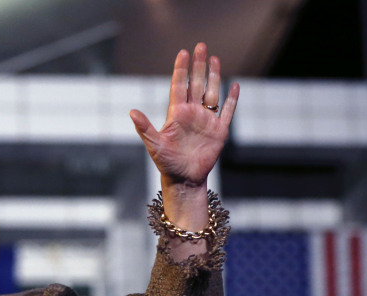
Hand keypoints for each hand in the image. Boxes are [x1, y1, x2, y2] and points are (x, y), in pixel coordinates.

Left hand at [129, 42, 238, 188]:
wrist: (183, 179)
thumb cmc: (166, 163)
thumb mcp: (154, 145)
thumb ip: (145, 127)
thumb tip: (132, 112)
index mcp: (177, 114)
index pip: (179, 86)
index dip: (181, 69)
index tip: (183, 52)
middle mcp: (192, 113)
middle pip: (196, 84)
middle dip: (198, 65)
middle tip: (201, 46)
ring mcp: (206, 120)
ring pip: (212, 93)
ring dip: (214, 76)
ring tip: (214, 59)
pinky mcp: (219, 131)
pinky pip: (227, 112)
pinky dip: (232, 100)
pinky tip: (235, 86)